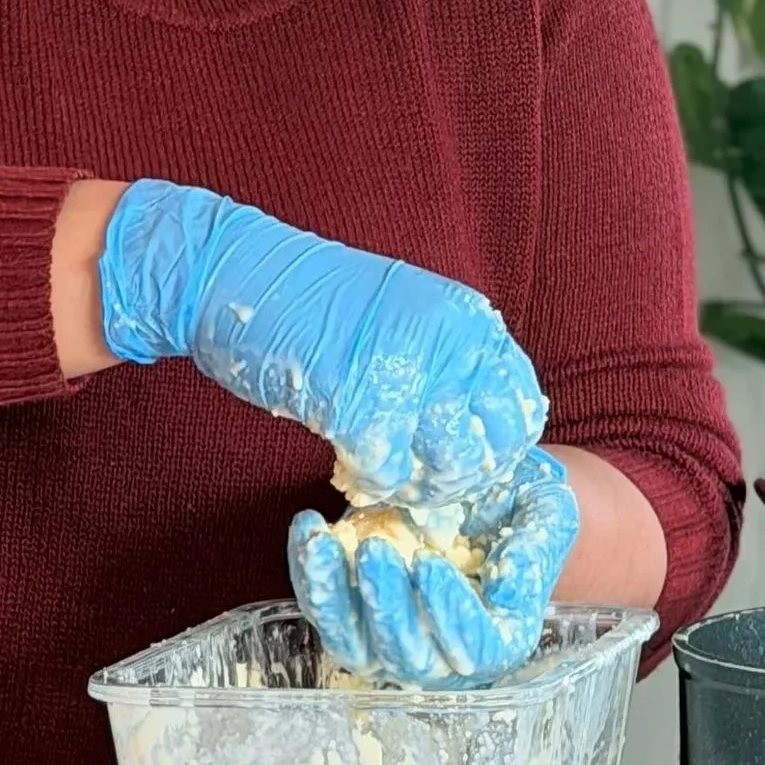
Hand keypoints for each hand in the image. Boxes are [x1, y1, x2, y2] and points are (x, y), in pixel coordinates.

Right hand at [97, 178, 542, 503]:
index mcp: (469, 320)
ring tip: (389, 473)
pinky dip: (371, 482)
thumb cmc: (320, 303)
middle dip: (464, 475)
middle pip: (493, 442)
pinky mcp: (360, 406)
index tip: (465, 458)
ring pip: (450, 466)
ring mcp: (411, 374)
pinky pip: (390, 475)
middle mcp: (453, 344)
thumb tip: (478, 431)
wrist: (242, 277)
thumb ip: (451, 362)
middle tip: (424, 479)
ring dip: (421, 486)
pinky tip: (350, 464)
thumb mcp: (410, 316)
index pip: (522, 402)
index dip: (498, 443)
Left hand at [288, 449, 580, 684]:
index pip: (476, 650)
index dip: (450, 616)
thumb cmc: (521, 501)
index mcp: (503, 634)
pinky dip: (311, 576)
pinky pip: (325, 613)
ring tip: (323, 544)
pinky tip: (308, 528)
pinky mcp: (356, 615)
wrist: (481, 491)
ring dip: (335, 599)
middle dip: (388, 608)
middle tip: (376, 550)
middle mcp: (446, 652)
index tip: (430, 563)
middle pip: (410, 658)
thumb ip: (536, 545)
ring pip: (357, 646)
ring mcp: (395, 638)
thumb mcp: (546, 510)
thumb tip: (508, 582)